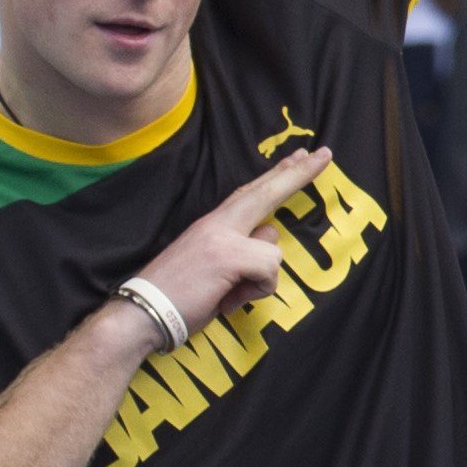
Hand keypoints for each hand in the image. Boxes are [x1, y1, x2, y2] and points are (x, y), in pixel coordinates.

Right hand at [133, 149, 327, 335]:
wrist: (142, 313)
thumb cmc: (179, 297)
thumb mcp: (218, 270)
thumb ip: (244, 249)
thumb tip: (269, 235)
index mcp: (213, 225)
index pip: (250, 192)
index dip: (277, 175)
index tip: (299, 156)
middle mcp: (217, 223)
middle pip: (265, 192)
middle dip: (298, 173)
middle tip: (325, 154)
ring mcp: (221, 236)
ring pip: (272, 251)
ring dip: (257, 282)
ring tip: (227, 295)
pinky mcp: (227, 254)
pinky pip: (268, 272)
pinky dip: (254, 293)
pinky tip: (227, 300)